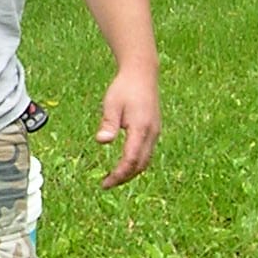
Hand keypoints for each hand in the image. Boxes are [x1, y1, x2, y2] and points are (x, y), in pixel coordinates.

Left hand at [95, 62, 160, 188]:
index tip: (105, 183)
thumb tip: (102, 142)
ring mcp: (155, 132)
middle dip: (124, 177)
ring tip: (113, 177)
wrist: (142, 73)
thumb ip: (108, 124)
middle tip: (106, 184)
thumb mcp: (111, 104)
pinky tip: (124, 164)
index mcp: (141, 128)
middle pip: (140, 165)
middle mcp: (152, 133)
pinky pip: (147, 152)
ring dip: (131, 172)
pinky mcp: (154, 130)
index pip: (131, 160)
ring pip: (146, 160)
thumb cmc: (124, 88)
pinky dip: (136, 162)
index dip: (119, 174)